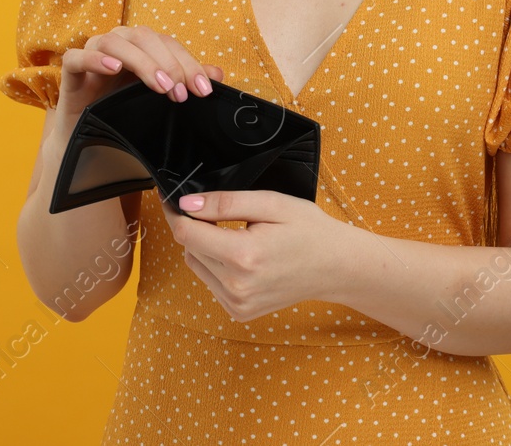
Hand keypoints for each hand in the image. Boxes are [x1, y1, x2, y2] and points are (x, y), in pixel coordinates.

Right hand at [55, 24, 223, 119]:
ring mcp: (92, 53)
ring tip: (159, 86)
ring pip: (115, 41)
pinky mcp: (70, 71)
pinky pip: (77, 56)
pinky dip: (95, 58)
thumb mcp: (159, 99)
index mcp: (139, 47)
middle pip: (144, 37)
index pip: (167, 43)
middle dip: (167, 63)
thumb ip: (185, 83)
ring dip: (141, 61)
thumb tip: (217, 74)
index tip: (203, 89)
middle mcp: (117, 44)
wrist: (86, 138)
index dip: (188, 62)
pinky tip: (113, 68)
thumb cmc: (123, 112)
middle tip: (180, 92)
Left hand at [159, 189, 356, 321]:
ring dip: (205, 248)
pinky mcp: (239, 312)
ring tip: (238, 237)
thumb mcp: (270, 203)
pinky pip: (210, 282)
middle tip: (222, 215)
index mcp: (242, 256)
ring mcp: (237, 304)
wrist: (337, 267)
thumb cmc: (308, 230)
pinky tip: (242, 258)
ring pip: (196, 265)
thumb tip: (187, 204)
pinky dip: (217, 266)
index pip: (186, 233)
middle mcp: (236, 286)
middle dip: (197, 228)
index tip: (174, 199)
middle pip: (189, 248)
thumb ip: (224, 203)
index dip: (176, 212)